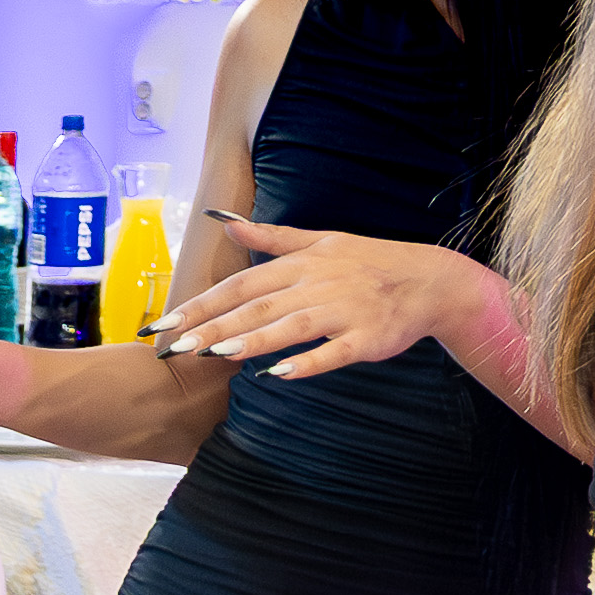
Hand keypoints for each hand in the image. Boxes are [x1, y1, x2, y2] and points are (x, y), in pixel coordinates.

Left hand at [161, 227, 466, 378]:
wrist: (430, 280)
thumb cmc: (370, 262)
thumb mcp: (321, 241)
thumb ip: (272, 237)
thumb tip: (226, 220)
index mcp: (301, 263)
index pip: (241, 284)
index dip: (202, 303)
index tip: (165, 322)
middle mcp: (317, 284)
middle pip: (257, 306)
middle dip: (213, 326)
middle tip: (176, 346)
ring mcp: (342, 311)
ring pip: (290, 326)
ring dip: (253, 339)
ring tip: (216, 354)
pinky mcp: (366, 338)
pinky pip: (332, 351)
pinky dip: (306, 363)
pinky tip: (278, 374)